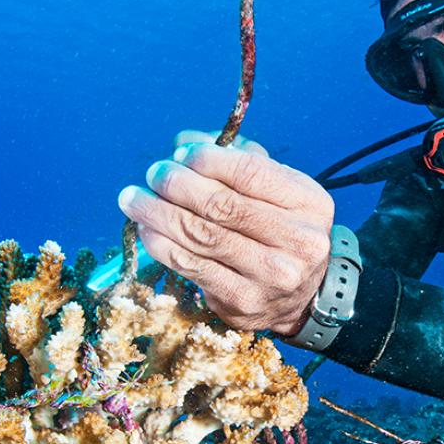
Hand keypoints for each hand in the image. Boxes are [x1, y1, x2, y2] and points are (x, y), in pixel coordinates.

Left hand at [118, 130, 334, 335]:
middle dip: (177, 184)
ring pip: (200, 236)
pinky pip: (191, 266)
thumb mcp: (276, 191)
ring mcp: (271, 275)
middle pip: (221, 205)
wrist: (300, 297)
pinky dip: (161, 245)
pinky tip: (146, 229)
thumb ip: (237, 161)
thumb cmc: (280, 230)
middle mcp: (298, 240)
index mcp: (309, 203)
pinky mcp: (243, 300)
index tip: (180, 154)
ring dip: (158, 213)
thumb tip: (183, 143)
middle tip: (154, 173)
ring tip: (133, 199)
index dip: (207, 159)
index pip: (250, 173)